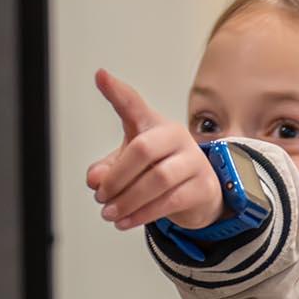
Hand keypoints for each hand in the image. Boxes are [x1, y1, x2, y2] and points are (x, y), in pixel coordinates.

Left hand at [84, 69, 224, 230]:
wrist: (199, 194)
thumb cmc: (161, 170)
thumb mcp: (129, 167)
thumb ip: (108, 170)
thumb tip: (96, 179)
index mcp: (153, 125)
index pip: (134, 105)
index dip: (116, 91)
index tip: (101, 77)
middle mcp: (176, 136)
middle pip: (143, 149)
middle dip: (117, 177)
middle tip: (101, 195)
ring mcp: (194, 161)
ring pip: (158, 179)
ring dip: (128, 200)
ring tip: (110, 212)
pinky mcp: (203, 186)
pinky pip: (171, 201)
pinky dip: (143, 214)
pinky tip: (126, 221)